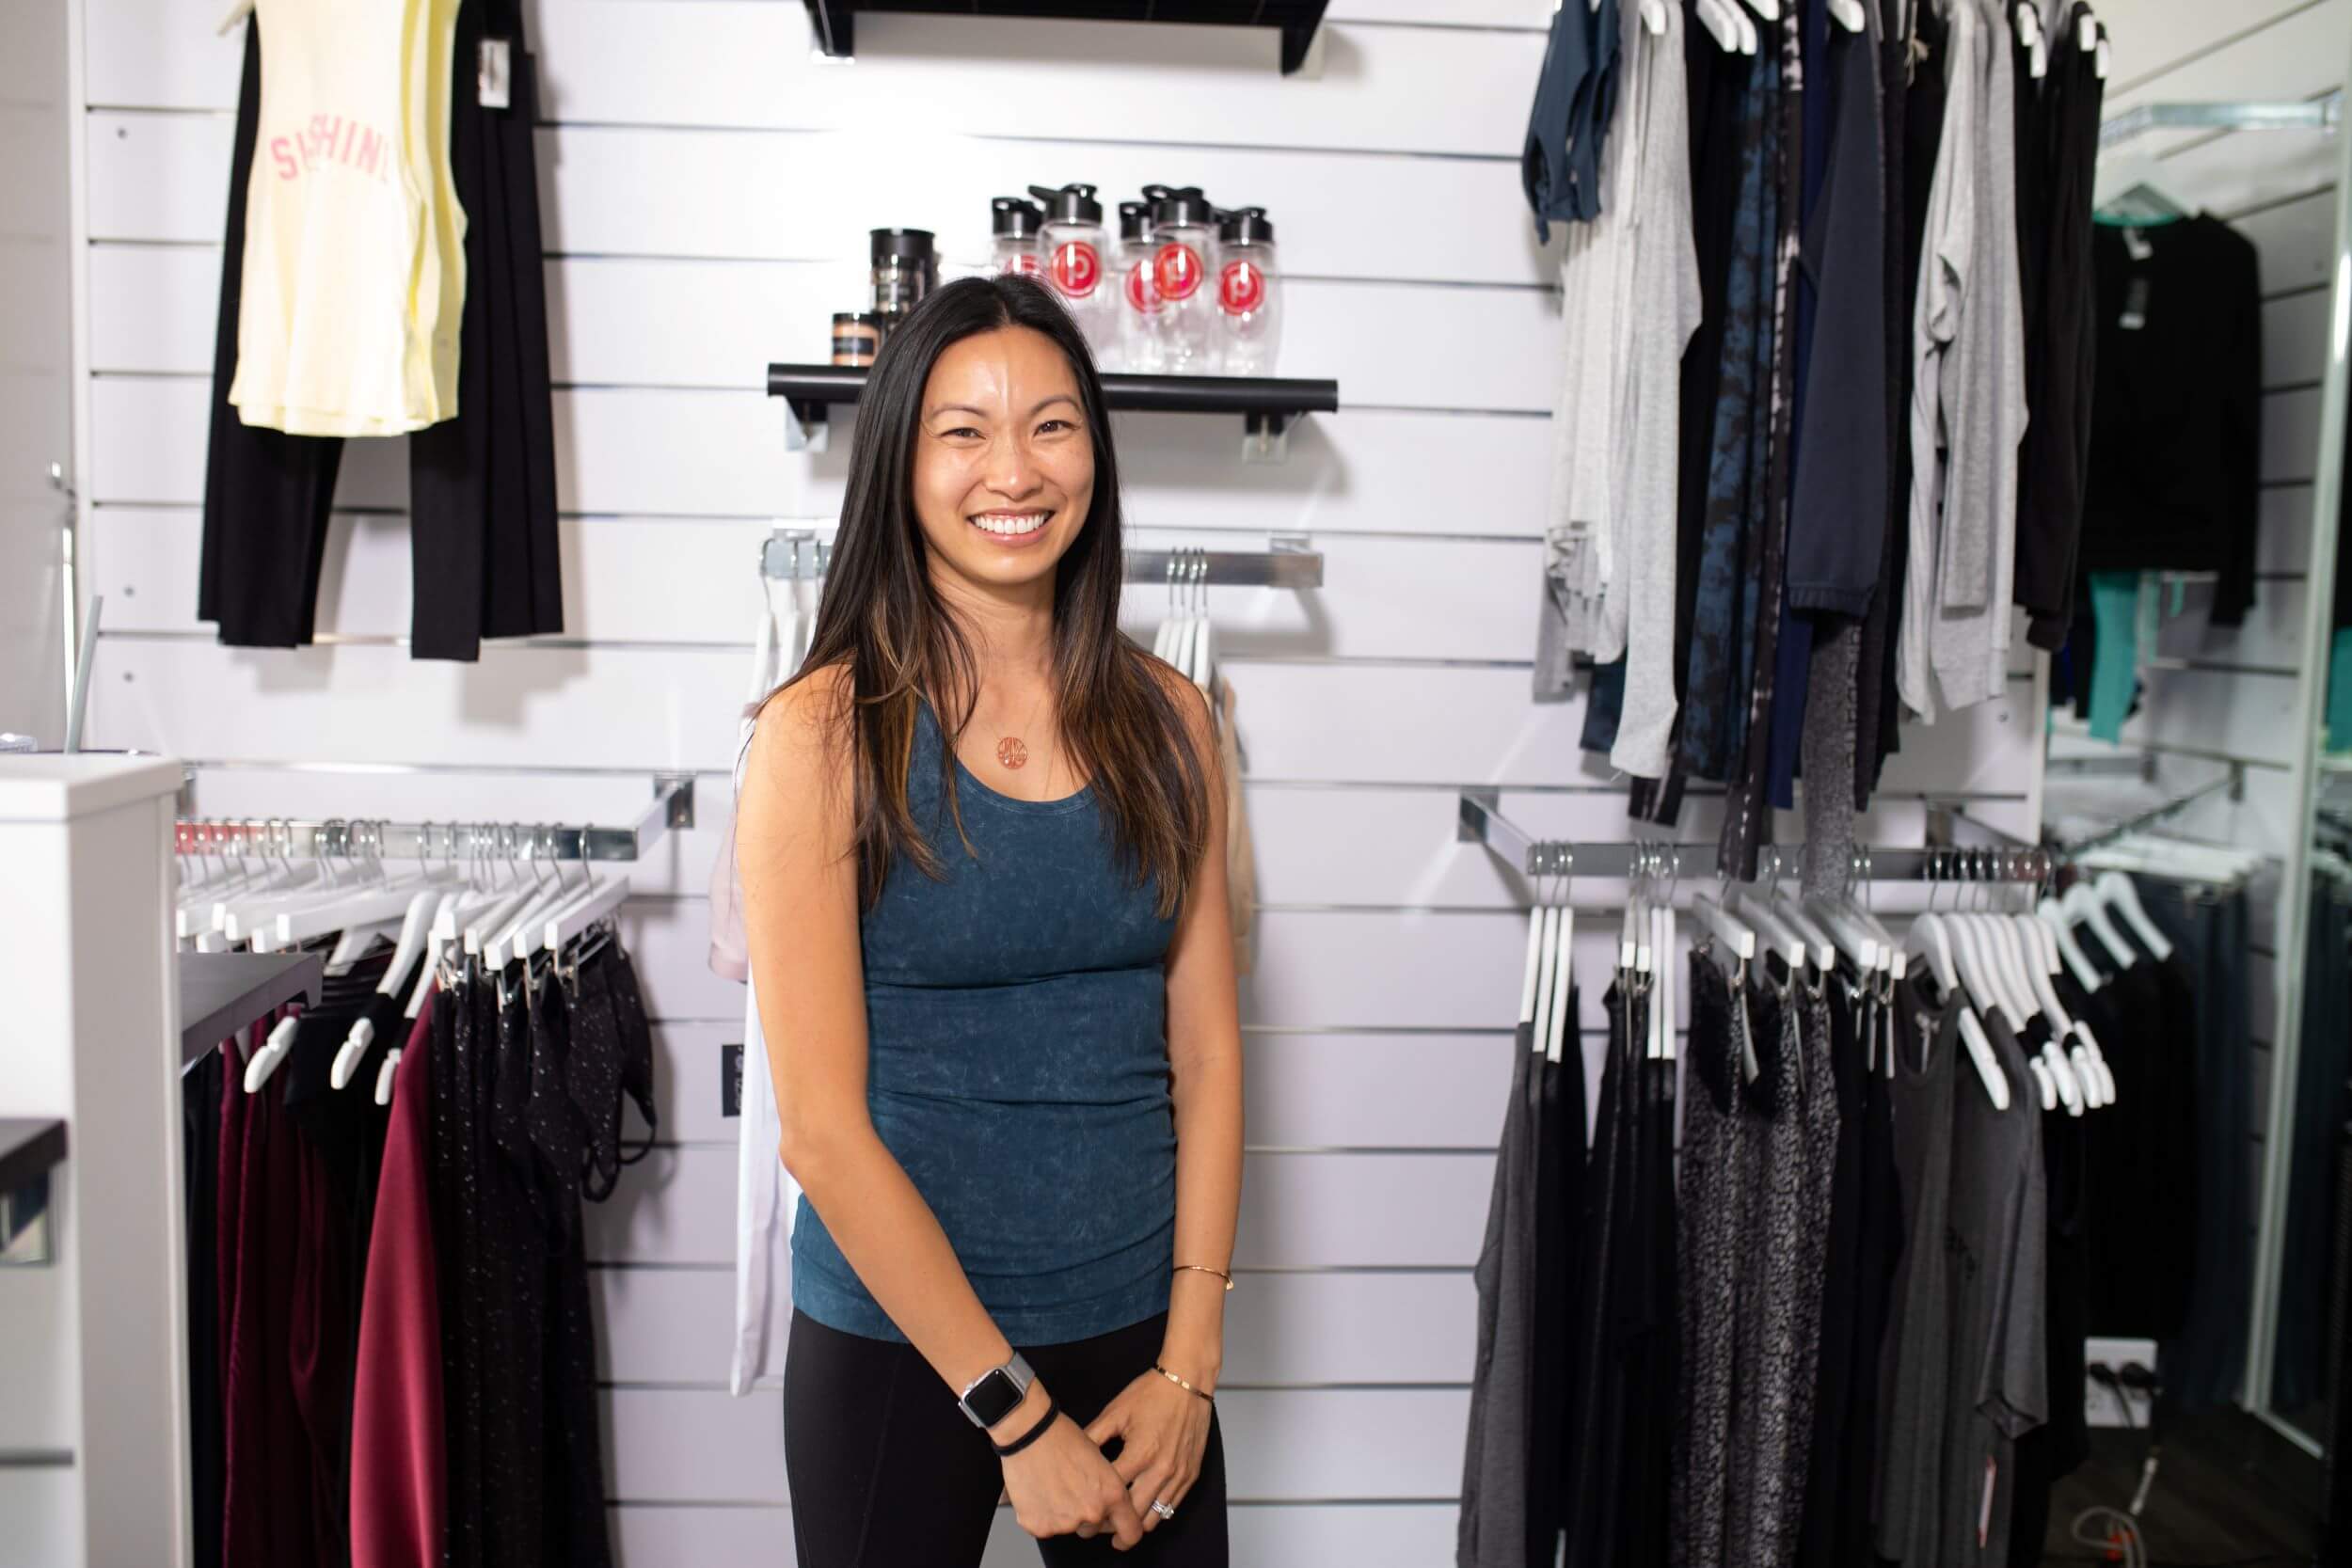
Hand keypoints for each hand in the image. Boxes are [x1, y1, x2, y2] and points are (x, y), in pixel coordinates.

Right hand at [998, 1383, 1146, 1548]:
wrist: (1028, 1433)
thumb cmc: (1061, 1437)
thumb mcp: (1099, 1458)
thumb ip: (1106, 1488)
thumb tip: (1106, 1502)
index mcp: (1112, 1495)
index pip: (1131, 1533)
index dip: (1125, 1532)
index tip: (1120, 1533)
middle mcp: (1091, 1513)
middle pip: (1093, 1529)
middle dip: (1085, 1516)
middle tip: (1071, 1491)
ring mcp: (1065, 1524)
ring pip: (1068, 1527)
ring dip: (1062, 1514)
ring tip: (1052, 1486)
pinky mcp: (1039, 1526)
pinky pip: (1044, 1526)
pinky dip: (1041, 1514)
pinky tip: (1038, 1491)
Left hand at [1084, 1370, 1212, 1535]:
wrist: (1188, 1381)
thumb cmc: (1151, 1393)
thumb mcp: (1115, 1412)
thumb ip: (1093, 1437)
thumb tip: (1073, 1457)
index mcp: (1140, 1454)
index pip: (1111, 1494)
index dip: (1093, 1504)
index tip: (1082, 1509)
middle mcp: (1162, 1470)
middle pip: (1133, 1515)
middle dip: (1111, 1526)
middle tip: (1095, 1527)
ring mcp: (1179, 1475)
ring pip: (1154, 1518)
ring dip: (1134, 1526)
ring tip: (1116, 1525)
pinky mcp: (1191, 1475)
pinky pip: (1171, 1507)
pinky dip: (1154, 1514)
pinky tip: (1139, 1511)